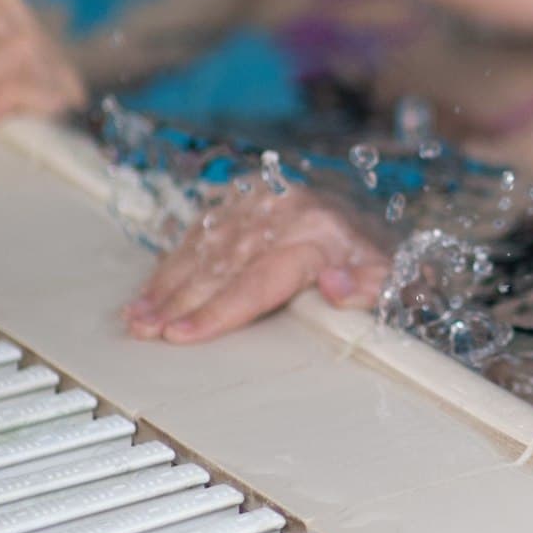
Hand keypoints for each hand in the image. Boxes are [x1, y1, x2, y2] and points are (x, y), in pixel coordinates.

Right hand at [124, 185, 389, 343]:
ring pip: (203, 247)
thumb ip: (371, 287)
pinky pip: (201, 230)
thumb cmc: (378, 257)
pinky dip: (173, 262)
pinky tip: (151, 289)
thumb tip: (336, 289)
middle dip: (178, 302)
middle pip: (221, 265)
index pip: (259, 280)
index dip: (218, 310)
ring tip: (137, 317)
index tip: (182, 335)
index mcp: (318, 234)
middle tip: (144, 331)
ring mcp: (260, 201)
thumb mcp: (395, 277)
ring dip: (166, 284)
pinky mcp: (243, 196)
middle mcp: (283, 212)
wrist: (374, 210)